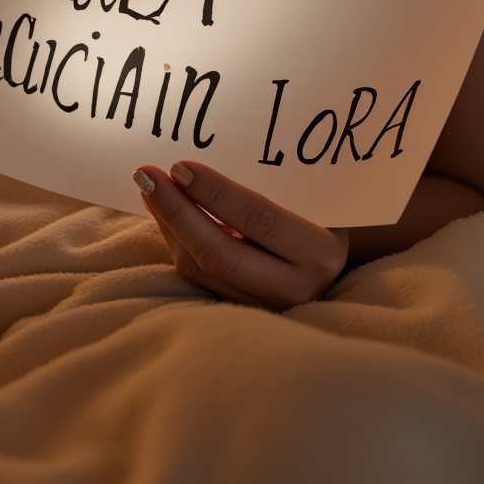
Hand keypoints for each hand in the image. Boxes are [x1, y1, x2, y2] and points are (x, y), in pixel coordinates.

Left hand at [134, 161, 350, 310]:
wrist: (336, 262)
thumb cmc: (320, 214)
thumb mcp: (310, 198)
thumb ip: (267, 187)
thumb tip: (195, 167)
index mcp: (320, 252)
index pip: (256, 219)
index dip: (214, 193)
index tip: (179, 166)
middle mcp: (297, 288)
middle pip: (220, 255)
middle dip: (176, 213)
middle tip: (146, 177)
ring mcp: (270, 309)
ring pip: (203, 271)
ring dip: (170, 228)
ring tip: (150, 191)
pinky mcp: (246, 316)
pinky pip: (202, 281)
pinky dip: (178, 246)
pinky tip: (165, 218)